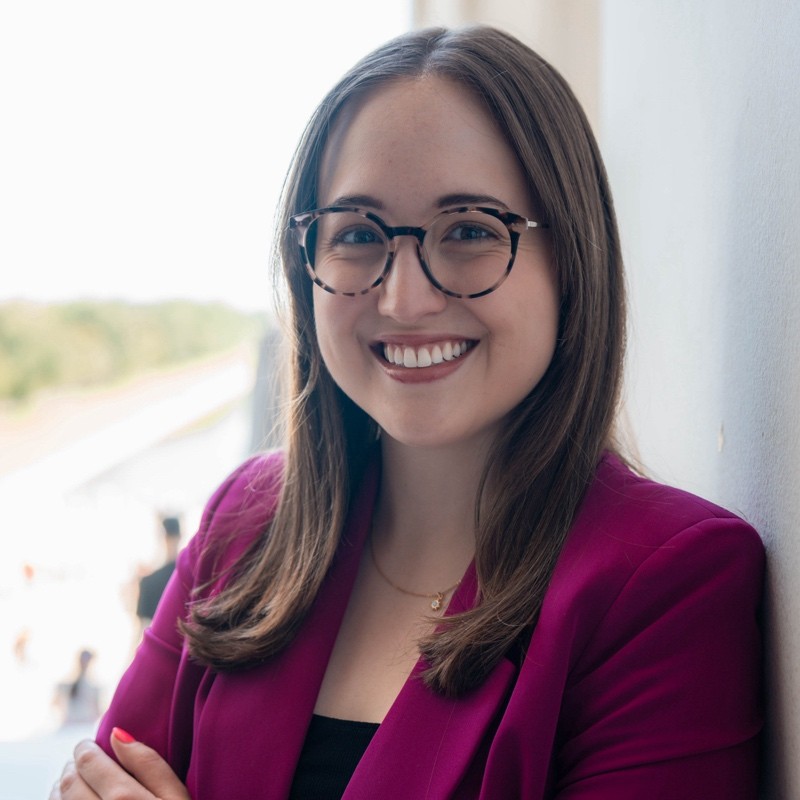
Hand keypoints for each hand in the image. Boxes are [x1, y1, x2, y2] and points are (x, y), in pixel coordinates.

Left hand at [51, 728, 190, 798]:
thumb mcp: (176, 797)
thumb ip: (149, 764)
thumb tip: (118, 733)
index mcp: (124, 798)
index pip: (87, 761)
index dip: (86, 748)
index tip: (92, 744)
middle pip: (68, 781)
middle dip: (73, 765)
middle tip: (84, 760)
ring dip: (62, 787)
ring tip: (77, 781)